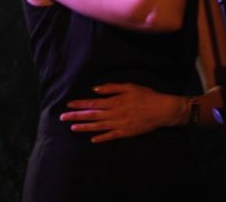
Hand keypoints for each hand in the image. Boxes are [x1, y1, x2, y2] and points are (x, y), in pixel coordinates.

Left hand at [60, 83, 186, 142]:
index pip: (93, 103)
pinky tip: (92, 139)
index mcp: (114, 102)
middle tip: (63, 117)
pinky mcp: (126, 132)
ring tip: (72, 128)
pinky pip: (111, 136)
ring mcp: (120, 125)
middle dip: (76, 116)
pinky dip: (101, 138)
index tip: (68, 105)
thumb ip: (111, 88)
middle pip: (92, 116)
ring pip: (99, 127)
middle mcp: (115, 114)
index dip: (80, 104)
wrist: (162, 110)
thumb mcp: (129, 86)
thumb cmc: (146, 95)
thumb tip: (95, 90)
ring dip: (85, 127)